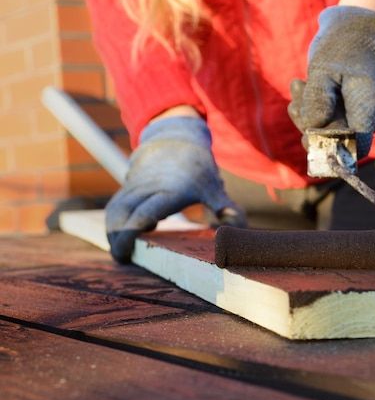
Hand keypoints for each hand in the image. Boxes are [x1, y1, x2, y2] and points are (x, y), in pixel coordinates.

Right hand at [106, 117, 246, 262]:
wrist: (177, 140)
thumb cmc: (198, 171)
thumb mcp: (215, 188)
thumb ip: (228, 210)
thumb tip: (237, 228)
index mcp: (172, 190)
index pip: (145, 213)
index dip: (132, 232)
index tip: (127, 252)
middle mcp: (149, 187)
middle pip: (123, 213)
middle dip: (118, 238)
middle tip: (123, 259)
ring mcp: (136, 185)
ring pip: (115, 209)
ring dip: (112, 232)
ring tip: (121, 252)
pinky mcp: (127, 185)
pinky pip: (114, 205)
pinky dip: (113, 223)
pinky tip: (120, 238)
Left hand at [288, 6, 374, 157]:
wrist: (364, 22)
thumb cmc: (344, 43)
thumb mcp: (323, 67)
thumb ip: (318, 100)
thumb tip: (313, 131)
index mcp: (372, 103)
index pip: (357, 146)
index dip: (332, 149)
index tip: (306, 137)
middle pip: (342, 137)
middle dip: (312, 123)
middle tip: (293, 101)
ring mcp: (372, 108)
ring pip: (338, 124)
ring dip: (312, 111)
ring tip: (297, 85)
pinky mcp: (362, 104)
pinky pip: (340, 113)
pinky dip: (320, 104)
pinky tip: (304, 87)